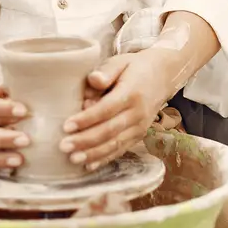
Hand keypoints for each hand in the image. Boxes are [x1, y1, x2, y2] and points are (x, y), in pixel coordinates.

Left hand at [59, 47, 180, 170]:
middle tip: (64, 146)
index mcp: (132, 92)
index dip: (86, 119)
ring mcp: (140, 127)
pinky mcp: (139, 135)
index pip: (107, 109)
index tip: (66, 126)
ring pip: (115, 144)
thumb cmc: (135, 67)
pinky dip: (105, 159)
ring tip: (73, 159)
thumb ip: (106, 70)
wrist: (163, 75)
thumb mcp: (121, 61)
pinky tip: (89, 165)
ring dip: (93, 154)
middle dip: (85, 141)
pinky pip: (121, 149)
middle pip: (109, 130)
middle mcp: (138, 113)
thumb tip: (93, 80)